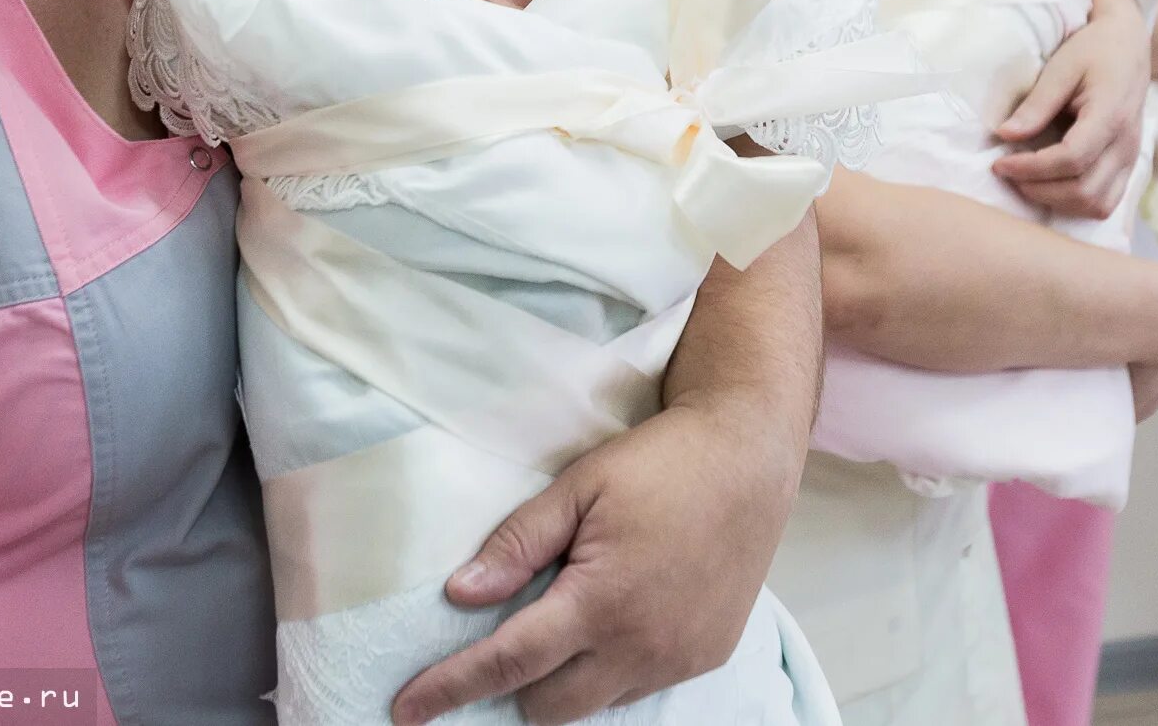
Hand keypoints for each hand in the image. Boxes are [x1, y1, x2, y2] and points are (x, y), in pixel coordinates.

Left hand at [392, 395, 794, 724]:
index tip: (406, 710)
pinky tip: (618, 618)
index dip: (451, 687)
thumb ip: (519, 542)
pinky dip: (612, 669)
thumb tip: (460, 593)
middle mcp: (641, 645)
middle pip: (548, 706)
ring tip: (571, 618)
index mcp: (601, 601)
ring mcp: (679, 658)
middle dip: (515, 684)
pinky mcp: (707, 656)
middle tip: (508, 636)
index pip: (508, 662)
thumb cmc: (662, 462)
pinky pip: (638, 687)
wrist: (750, 456)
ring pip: (595, 705)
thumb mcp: (579, 486)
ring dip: (567, 679)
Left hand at [994, 0, 1149, 219]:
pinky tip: (1049, 185)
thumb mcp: (1061, 67)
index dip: (1032, 168)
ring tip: (1025, 180)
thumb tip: (1005, 134)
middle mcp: (1126, 144)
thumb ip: (1036, 104)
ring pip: (1097, 205)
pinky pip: (1105, 203)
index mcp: (1111, 115)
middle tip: (1007, 173)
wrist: (1128, 46)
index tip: (999, 163)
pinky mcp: (1128, 166)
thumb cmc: (1093, 51)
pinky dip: (1074, 203)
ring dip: (1056, 201)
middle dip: (1039, 189)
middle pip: (1084, 190)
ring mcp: (1131, 159)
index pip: (1072, 158)